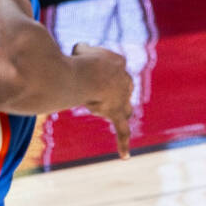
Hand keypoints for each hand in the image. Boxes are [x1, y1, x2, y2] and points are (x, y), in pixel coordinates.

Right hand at [70, 41, 132, 155]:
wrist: (88, 75)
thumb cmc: (80, 60)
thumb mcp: (80, 49)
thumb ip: (82, 51)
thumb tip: (79, 51)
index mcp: (118, 62)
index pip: (113, 66)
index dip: (99, 70)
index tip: (87, 68)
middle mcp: (125, 80)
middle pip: (123, 87)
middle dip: (113, 90)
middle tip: (100, 92)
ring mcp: (122, 99)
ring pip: (126, 108)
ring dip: (121, 111)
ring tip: (120, 116)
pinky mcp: (115, 114)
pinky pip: (122, 131)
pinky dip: (123, 143)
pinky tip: (125, 156)